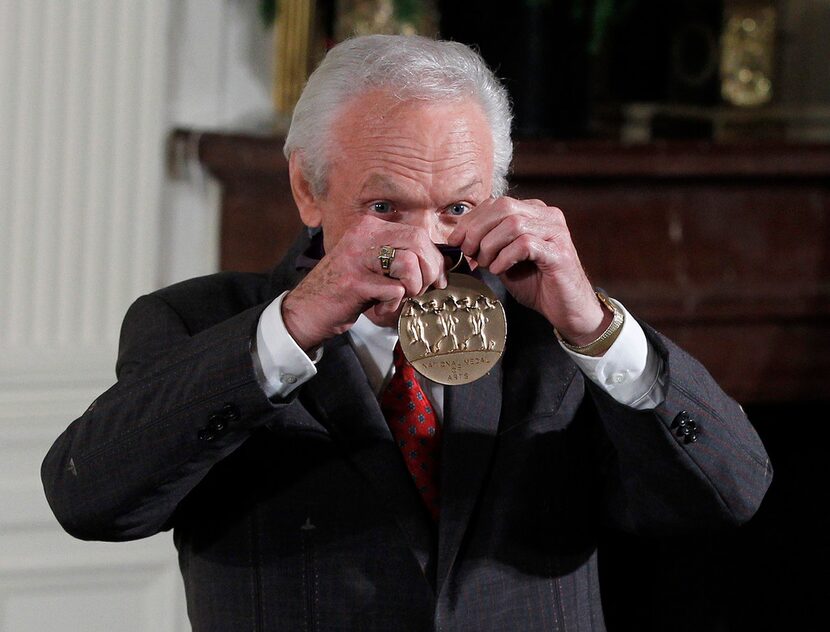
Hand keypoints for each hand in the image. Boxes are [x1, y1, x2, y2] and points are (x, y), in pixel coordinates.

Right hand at [282, 216, 446, 351]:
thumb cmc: (345, 292)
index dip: (434, 258)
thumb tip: (441, 264)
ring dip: (412, 289)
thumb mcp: (373, 266)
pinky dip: (393, 306)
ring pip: (409, 264)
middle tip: (418, 291)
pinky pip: (396, 290)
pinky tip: (379, 309)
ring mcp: (356, 258)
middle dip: (429, 272)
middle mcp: (362, 236)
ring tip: (397, 298)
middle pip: (418, 243)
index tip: (436, 279)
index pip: (417, 233)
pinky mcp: (354, 282)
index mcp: (369, 228)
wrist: (306, 312)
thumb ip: (401, 258)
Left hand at [448, 197, 611, 345]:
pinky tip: (500, 270)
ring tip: (486, 263)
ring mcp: (556, 232)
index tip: (455, 240)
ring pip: (513, 224)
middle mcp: (547, 216)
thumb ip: (487, 245)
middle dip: (477, 230)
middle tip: (468, 252)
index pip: (496, 203)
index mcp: (534, 213)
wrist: (567, 309)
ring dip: (490, 245)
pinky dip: (505, 258)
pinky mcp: (559, 252)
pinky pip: (525, 245)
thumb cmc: (537, 284)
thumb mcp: (504, 260)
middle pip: (503, 207)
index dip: (471, 220)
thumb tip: (459, 239)